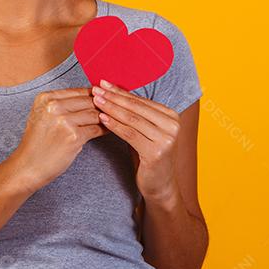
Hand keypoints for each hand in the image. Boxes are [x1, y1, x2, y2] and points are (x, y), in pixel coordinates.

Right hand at [11, 88, 108, 191]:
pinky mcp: (73, 136)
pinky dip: (106, 129)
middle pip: (88, 100)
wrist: (28, 166)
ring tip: (115, 119)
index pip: (78, 91)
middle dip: (104, 105)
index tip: (106, 97)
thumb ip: (61, 104)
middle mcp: (53, 106)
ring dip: (107, 117)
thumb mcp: (43, 115)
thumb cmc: (38, 143)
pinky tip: (111, 130)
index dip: (95, 95)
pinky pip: (96, 129)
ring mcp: (64, 121)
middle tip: (116, 108)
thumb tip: (91, 96)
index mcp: (46, 98)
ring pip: (94, 114)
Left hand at [90, 79, 181, 202]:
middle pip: (136, 107)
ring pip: (132, 119)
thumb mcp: (145, 132)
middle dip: (114, 97)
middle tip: (96, 89)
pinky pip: (130, 134)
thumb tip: (113, 92)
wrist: (160, 185)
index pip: (141, 100)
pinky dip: (114, 125)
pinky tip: (102, 118)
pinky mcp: (156, 152)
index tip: (103, 84)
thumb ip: (136, 114)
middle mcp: (172, 125)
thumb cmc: (149, 156)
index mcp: (171, 115)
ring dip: (111, 108)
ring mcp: (166, 139)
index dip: (120, 91)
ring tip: (96, 101)